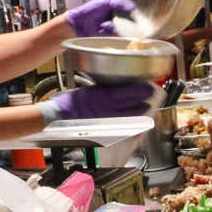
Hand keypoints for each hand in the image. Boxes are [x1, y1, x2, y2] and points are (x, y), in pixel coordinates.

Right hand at [39, 81, 155, 122]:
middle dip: (142, 99)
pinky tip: (135, 118)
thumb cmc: (70, 103)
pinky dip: (130, 119)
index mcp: (102, 96)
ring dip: (139, 110)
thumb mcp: (88, 91)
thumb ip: (104, 90)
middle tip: (151, 94)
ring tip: (146, 106)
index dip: (138, 91)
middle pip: (130, 103)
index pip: (125, 93)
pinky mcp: (104, 125)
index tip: (148, 87)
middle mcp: (107, 108)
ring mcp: (106, 118)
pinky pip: (121, 122)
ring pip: (128, 113)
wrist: (60, 116)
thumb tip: (116, 86)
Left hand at [65, 0, 135, 37]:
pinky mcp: (110, 32)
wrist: (79, 23)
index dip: (132, 11)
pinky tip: (102, 28)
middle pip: (128, 18)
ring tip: (105, 24)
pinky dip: (110, 30)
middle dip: (125, 20)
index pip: (128, 7)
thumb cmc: (90, 9)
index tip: (136, 14)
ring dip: (114, 25)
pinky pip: (116, 32)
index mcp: (115, 4)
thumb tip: (133, 6)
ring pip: (123, 26)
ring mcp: (113, 23)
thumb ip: (120, 4)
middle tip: (119, 20)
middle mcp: (116, 14)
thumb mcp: (106, 3)